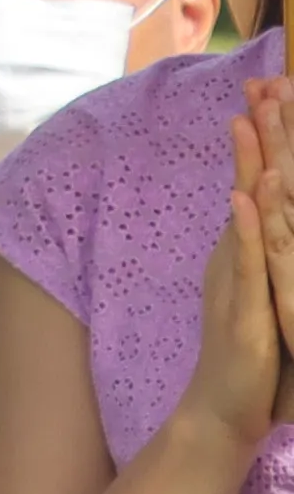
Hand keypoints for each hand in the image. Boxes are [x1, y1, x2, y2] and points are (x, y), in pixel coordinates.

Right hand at [185, 82, 293, 447]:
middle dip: (258, 133)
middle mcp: (239, 255)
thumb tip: (269, 217)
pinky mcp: (244, 307)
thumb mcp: (268, 294)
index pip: (257, 182)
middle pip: (250, 183)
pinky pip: (247, 260)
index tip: (270, 92)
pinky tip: (246, 195)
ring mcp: (239, 278)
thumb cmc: (253, 356)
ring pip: (247, 212)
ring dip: (249, 164)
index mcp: (248, 250)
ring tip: (249, 120)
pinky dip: (247, 226)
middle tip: (259, 83)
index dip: (264, 139)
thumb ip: (268, 257)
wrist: (224, 409)